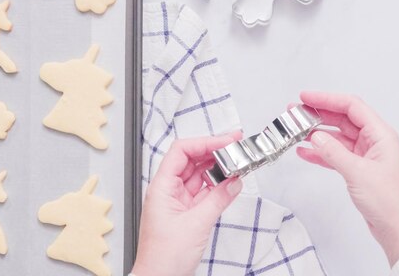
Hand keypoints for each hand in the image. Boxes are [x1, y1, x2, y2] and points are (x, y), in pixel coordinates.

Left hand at [132, 134, 243, 275]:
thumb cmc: (163, 258)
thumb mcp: (196, 224)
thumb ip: (218, 199)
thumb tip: (234, 181)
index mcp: (161, 187)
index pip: (182, 151)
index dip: (205, 142)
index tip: (226, 141)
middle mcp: (168, 190)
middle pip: (191, 160)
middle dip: (214, 151)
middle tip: (236, 146)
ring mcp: (177, 201)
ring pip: (199, 175)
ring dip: (217, 168)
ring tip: (236, 162)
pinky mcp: (186, 213)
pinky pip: (203, 192)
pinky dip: (217, 186)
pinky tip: (230, 182)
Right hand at [296, 91, 398, 265]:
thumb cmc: (391, 202)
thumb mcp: (358, 173)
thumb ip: (334, 152)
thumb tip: (315, 136)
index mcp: (380, 135)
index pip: (351, 107)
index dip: (327, 99)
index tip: (305, 98)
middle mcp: (374, 142)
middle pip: (343, 119)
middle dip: (319, 114)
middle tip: (295, 113)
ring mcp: (366, 156)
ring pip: (337, 137)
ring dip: (317, 134)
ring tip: (295, 131)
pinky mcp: (359, 171)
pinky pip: (336, 155)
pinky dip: (320, 153)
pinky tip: (305, 152)